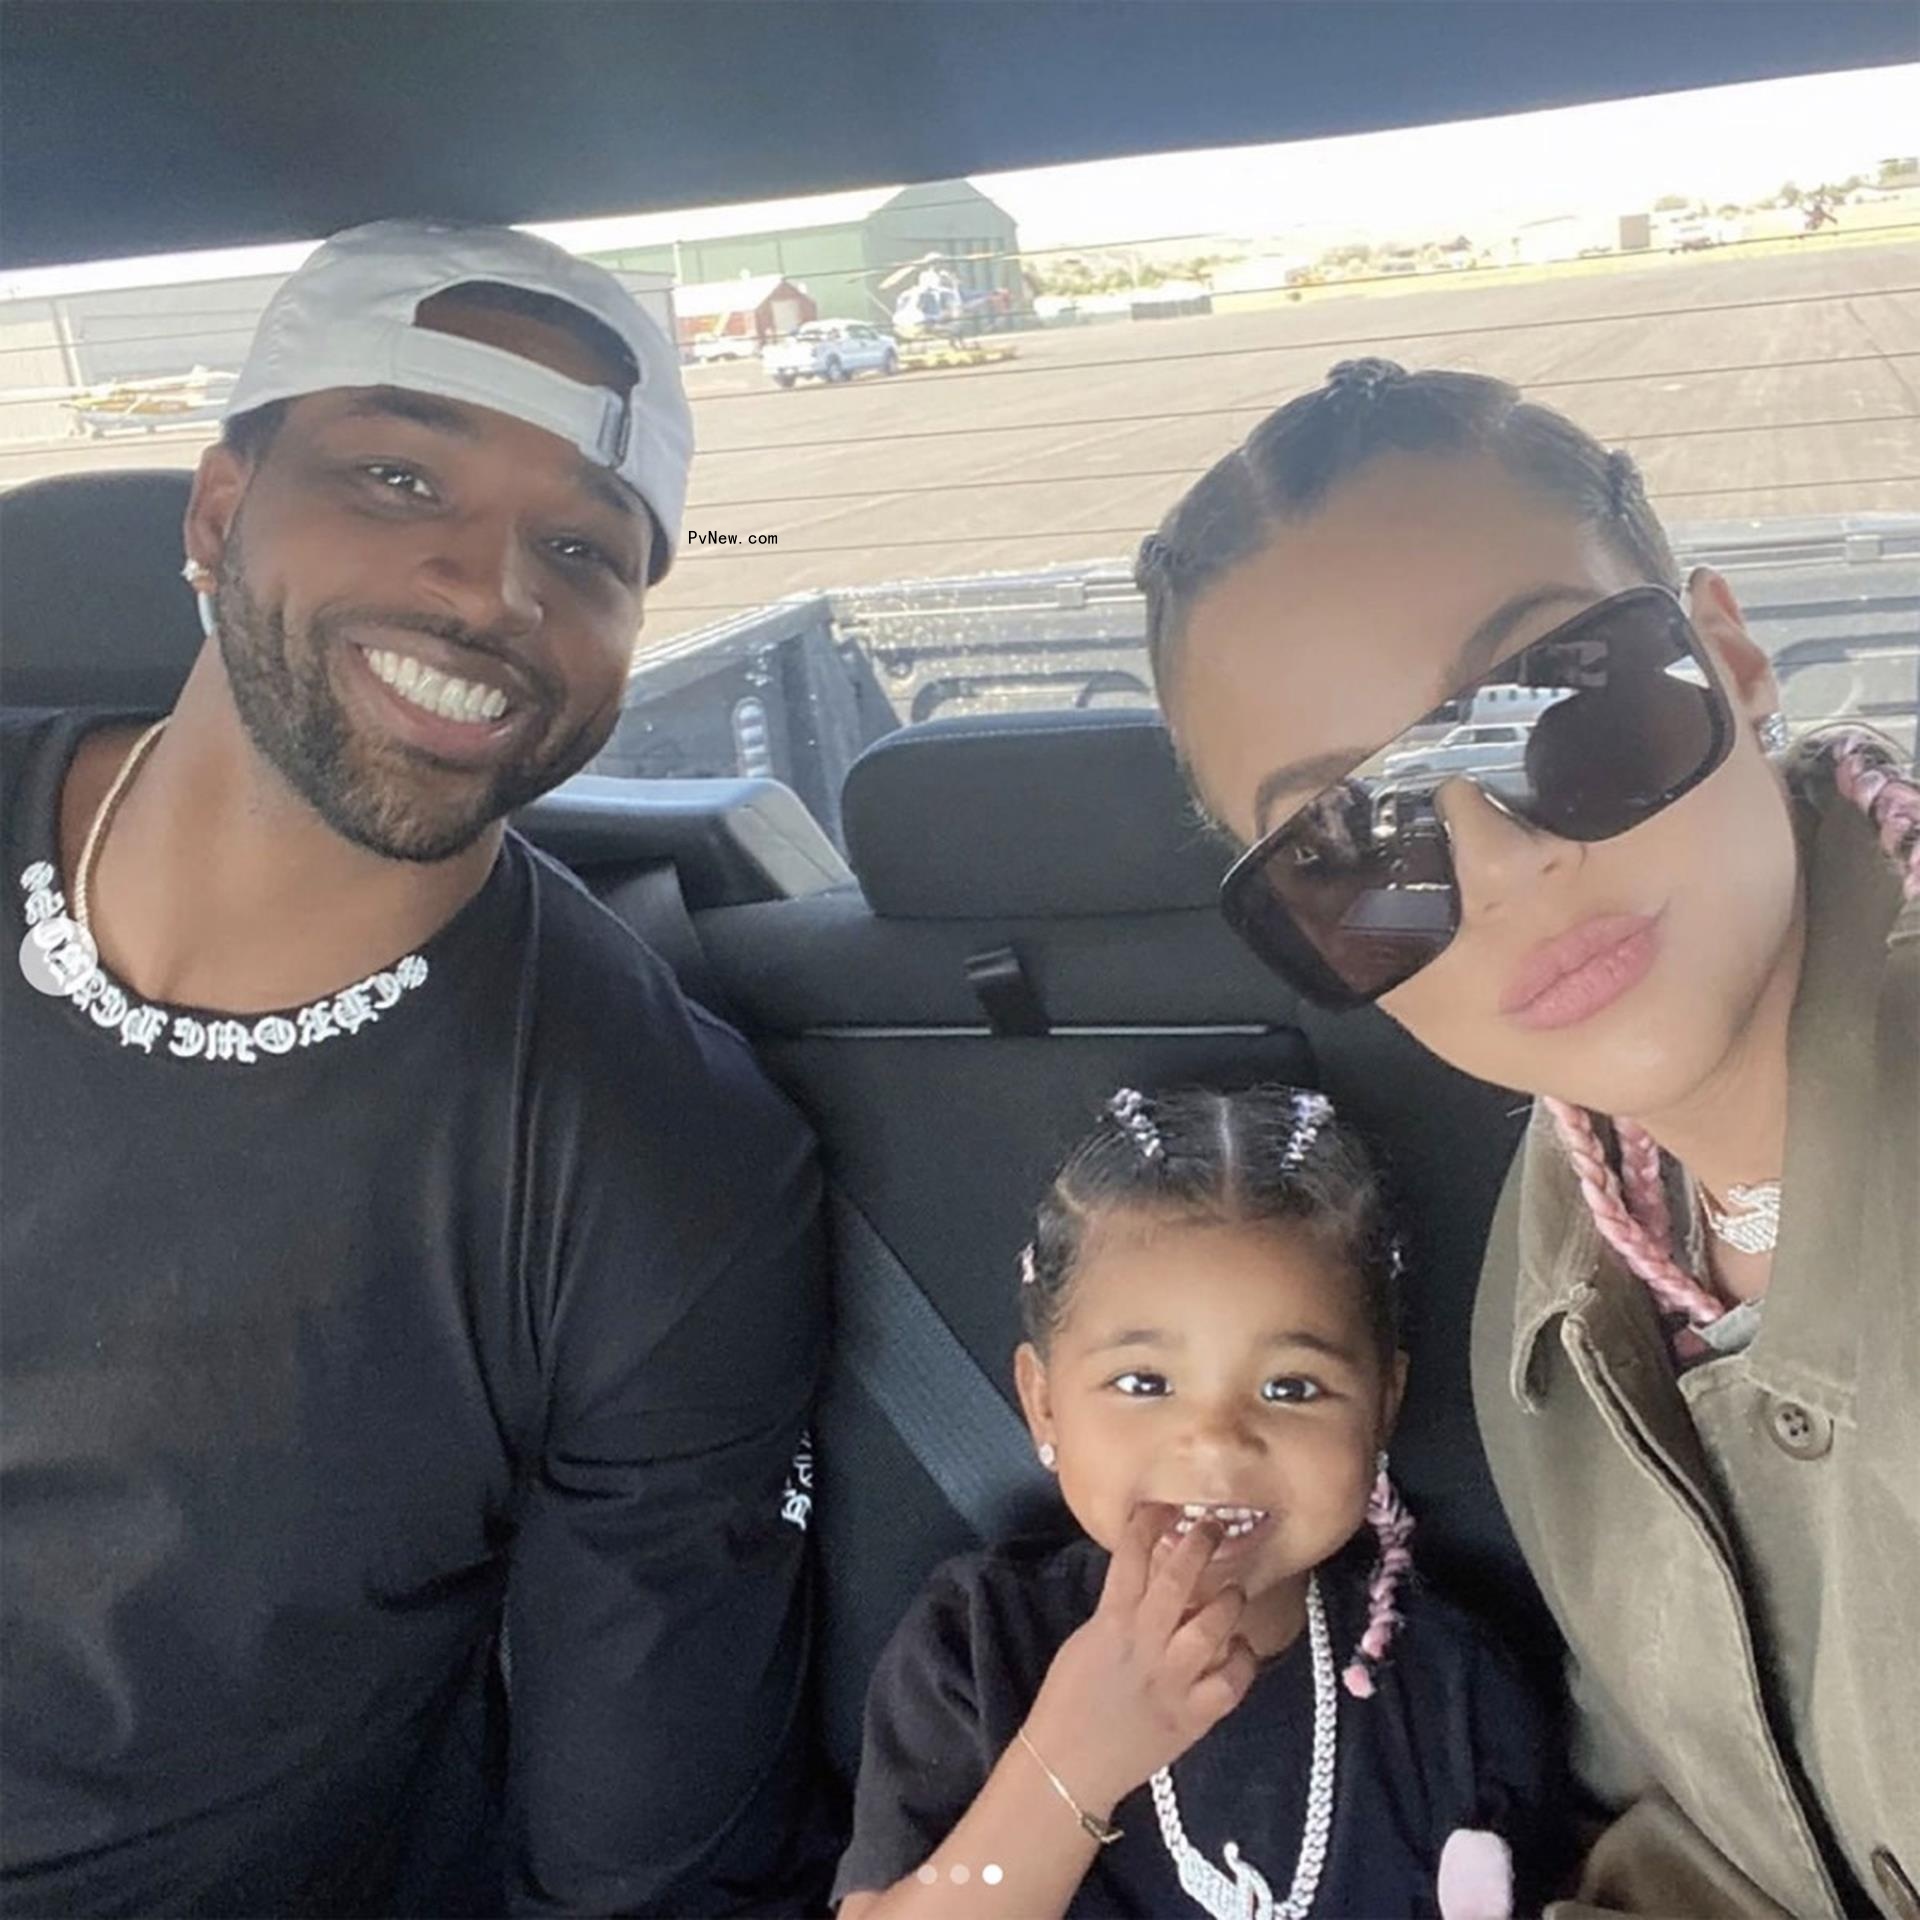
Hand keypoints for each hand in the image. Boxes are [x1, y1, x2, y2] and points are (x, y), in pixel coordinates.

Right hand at [1019, 1502, 1259, 1816]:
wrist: (1070, 1767)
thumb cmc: (1070, 1700)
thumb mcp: (1087, 1642)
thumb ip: (1118, 1611)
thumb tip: (1150, 1580)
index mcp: (1110, 1623)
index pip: (1130, 1559)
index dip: (1148, 1525)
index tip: (1162, 1506)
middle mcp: (1144, 1645)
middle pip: (1175, 1582)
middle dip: (1197, 1547)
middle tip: (1212, 1527)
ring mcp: (1172, 1682)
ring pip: (1211, 1628)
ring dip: (1227, 1602)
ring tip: (1233, 1592)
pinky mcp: (1194, 1717)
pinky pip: (1231, 1683)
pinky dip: (1242, 1661)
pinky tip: (1240, 1650)